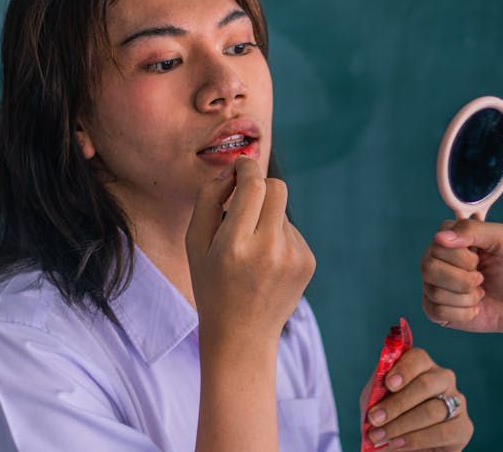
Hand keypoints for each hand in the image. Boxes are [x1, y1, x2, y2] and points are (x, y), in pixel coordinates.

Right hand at [186, 156, 315, 343]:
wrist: (242, 336)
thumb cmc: (211, 285)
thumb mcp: (195, 243)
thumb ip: (208, 198)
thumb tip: (232, 170)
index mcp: (235, 245)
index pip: (253, 185)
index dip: (246, 168)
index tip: (239, 167)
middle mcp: (268, 249)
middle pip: (276, 187)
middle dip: (260, 185)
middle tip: (245, 197)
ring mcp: (293, 257)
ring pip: (282, 210)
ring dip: (266, 216)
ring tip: (250, 249)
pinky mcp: (307, 262)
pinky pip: (291, 230)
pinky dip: (277, 237)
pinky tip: (265, 263)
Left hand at [361, 348, 472, 450]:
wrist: (400, 443)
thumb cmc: (389, 416)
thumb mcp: (377, 401)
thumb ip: (376, 392)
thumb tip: (377, 391)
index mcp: (422, 366)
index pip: (418, 358)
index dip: (403, 369)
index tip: (388, 384)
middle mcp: (443, 379)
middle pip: (425, 384)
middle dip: (397, 404)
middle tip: (375, 419)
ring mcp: (457, 402)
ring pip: (432, 410)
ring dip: (401, 425)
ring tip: (381, 436)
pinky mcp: (464, 427)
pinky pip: (443, 433)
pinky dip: (416, 439)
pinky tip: (398, 444)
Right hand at [420, 219, 502, 334]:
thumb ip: (472, 229)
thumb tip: (439, 237)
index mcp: (447, 239)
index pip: (437, 243)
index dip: (462, 256)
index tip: (480, 258)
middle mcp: (435, 260)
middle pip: (428, 268)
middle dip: (464, 279)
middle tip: (481, 278)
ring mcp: (433, 285)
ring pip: (435, 292)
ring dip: (467, 297)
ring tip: (481, 293)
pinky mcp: (435, 310)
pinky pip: (436, 312)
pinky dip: (463, 313)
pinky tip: (475, 308)